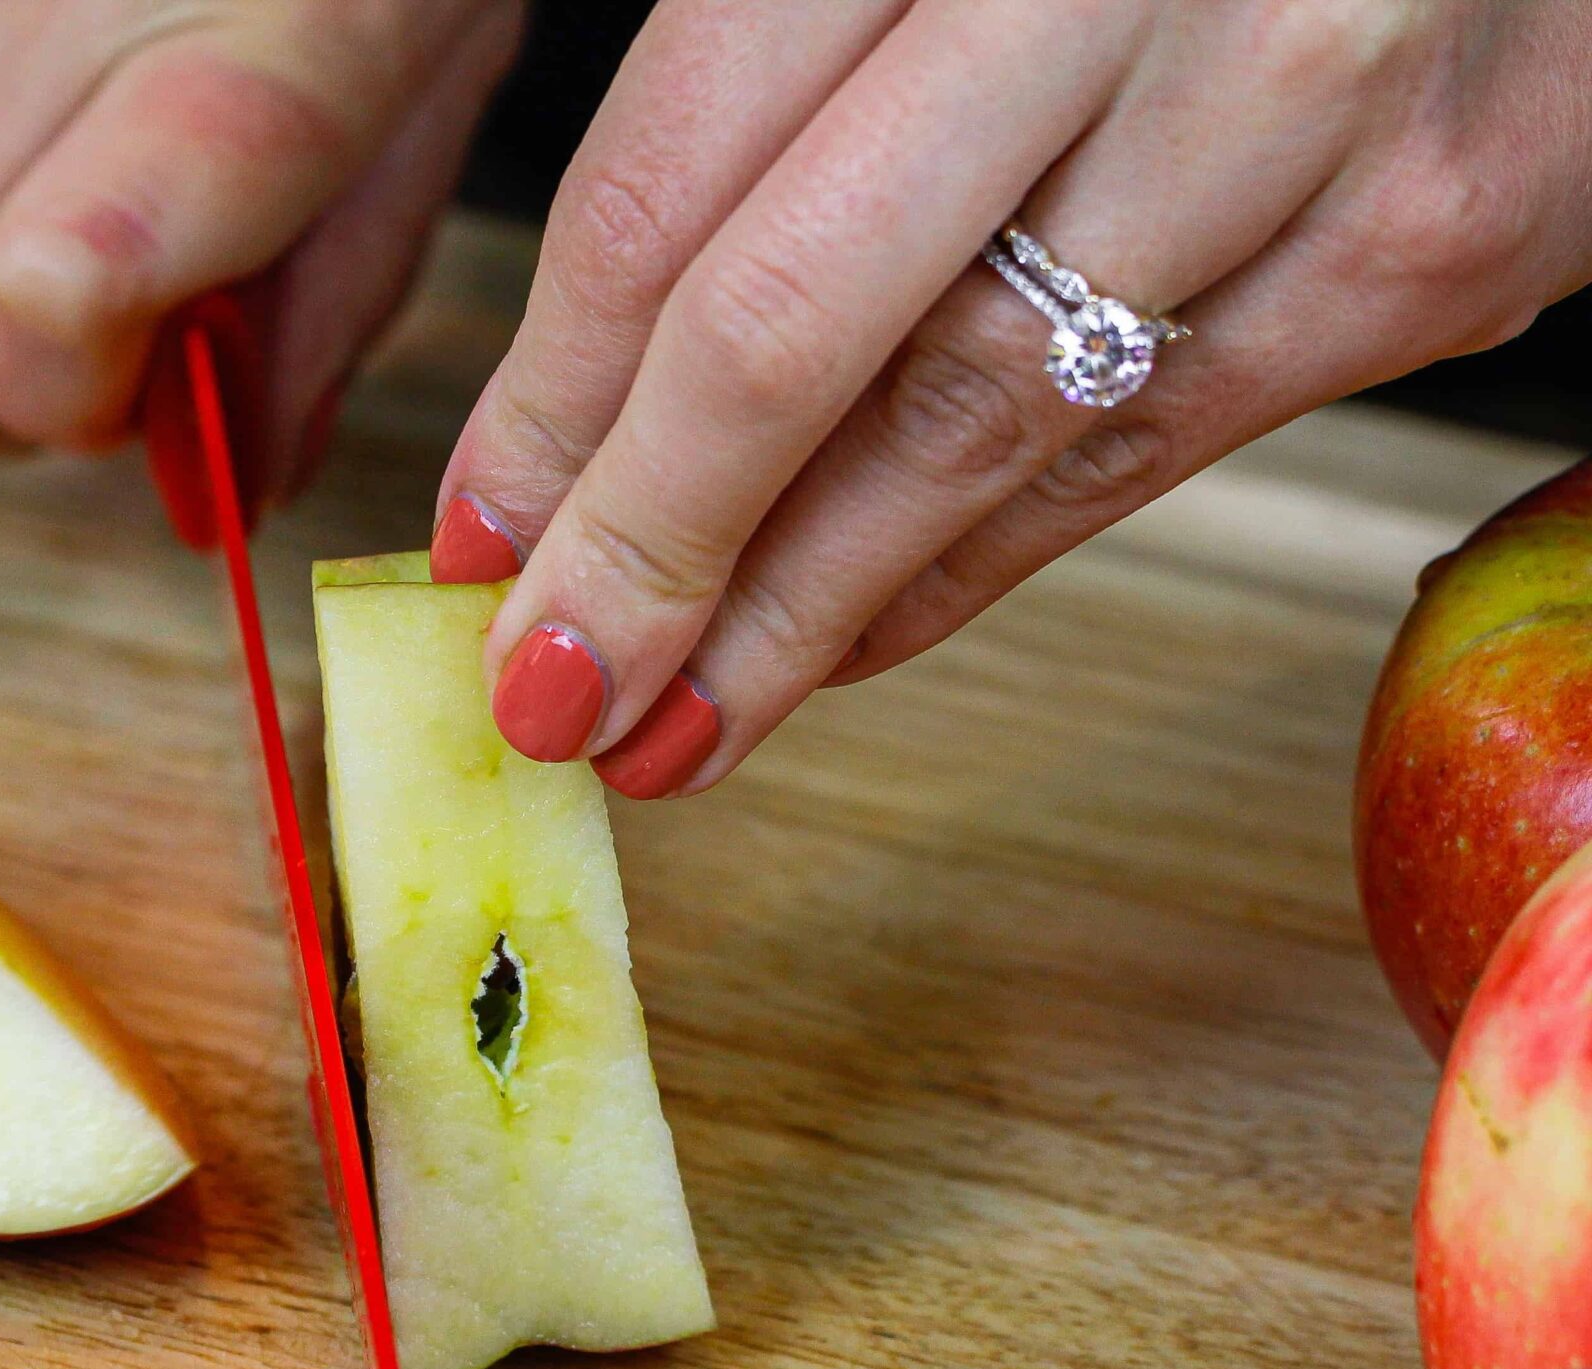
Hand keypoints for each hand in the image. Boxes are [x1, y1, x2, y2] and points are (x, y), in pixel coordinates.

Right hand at [0, 0, 519, 502]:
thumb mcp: (422, 106)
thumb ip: (317, 318)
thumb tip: (218, 494)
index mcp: (250, 68)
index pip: (58, 284)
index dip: (65, 389)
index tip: (136, 393)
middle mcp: (41, 16)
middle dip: (18, 393)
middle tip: (122, 323)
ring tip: (93, 158)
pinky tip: (40, 71)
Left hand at [433, 0, 1591, 798]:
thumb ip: (758, 93)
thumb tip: (571, 406)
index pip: (679, 170)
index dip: (556, 389)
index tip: (484, 533)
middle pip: (799, 324)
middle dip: (648, 546)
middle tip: (549, 689)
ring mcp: (1301, 98)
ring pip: (967, 424)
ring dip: (790, 614)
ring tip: (668, 727)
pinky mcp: (1431, 231)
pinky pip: (1131, 453)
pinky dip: (959, 573)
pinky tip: (845, 644)